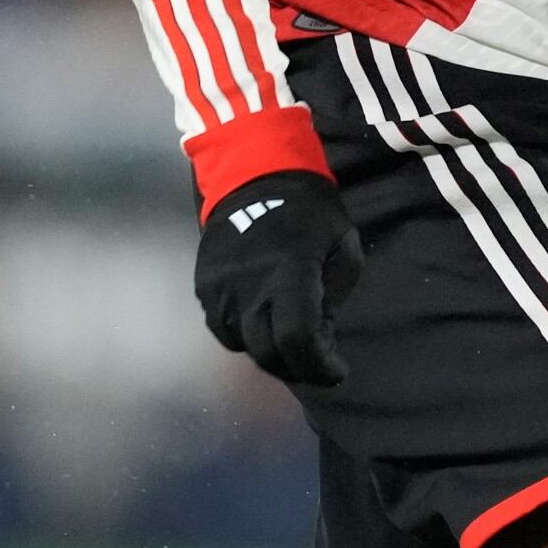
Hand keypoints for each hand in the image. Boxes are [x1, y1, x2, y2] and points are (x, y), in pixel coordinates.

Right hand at [191, 168, 361, 388]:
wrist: (252, 177)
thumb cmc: (309, 211)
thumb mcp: (343, 246)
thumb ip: (333, 296)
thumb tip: (319, 333)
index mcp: (289, 273)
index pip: (296, 339)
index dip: (319, 366)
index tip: (337, 370)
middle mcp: (247, 288)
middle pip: (268, 354)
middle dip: (298, 367)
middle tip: (316, 361)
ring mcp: (219, 291)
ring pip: (245, 346)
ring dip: (271, 352)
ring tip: (291, 341)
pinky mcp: (204, 289)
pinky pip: (226, 330)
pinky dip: (247, 336)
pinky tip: (264, 322)